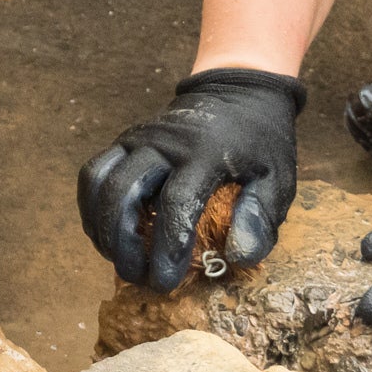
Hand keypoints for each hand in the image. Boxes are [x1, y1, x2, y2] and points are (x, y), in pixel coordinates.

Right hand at [79, 68, 305, 291]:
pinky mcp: (125, 139)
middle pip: (124, 192)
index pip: (176, 202)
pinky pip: (95, 172)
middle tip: (137, 276)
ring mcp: (138, 137)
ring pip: (100, 181)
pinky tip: (106, 234)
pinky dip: (92, 206)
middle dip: (124, 242)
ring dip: (102, 227)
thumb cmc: (260, 143)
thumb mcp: (278, 177)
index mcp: (204, 152)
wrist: (239, 90)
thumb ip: (260, 216)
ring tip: (117, 259)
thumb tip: (237, 256)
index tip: (166, 280)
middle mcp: (164, 141)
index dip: (167, 246)